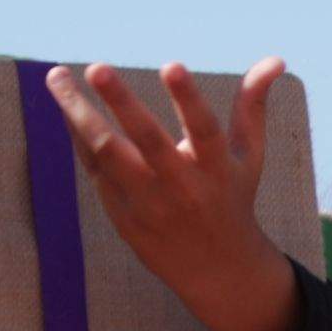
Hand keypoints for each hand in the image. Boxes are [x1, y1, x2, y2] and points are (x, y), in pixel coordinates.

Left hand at [52, 58, 306, 330]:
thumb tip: (276, 60)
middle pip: (146, 140)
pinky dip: (78, 136)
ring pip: (107, 154)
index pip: (204, 129)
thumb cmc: (231, 197)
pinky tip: (65, 106)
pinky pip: (95, 169)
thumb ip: (252, 105)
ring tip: (55, 77)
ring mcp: (149, 203)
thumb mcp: (249, 156)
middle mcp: (182, 186)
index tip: (171, 65)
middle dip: (120, 101)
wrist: (216, 270)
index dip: (188, 97)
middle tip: (97, 67)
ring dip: (78, 114)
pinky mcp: (123, 216)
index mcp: (217, 168)